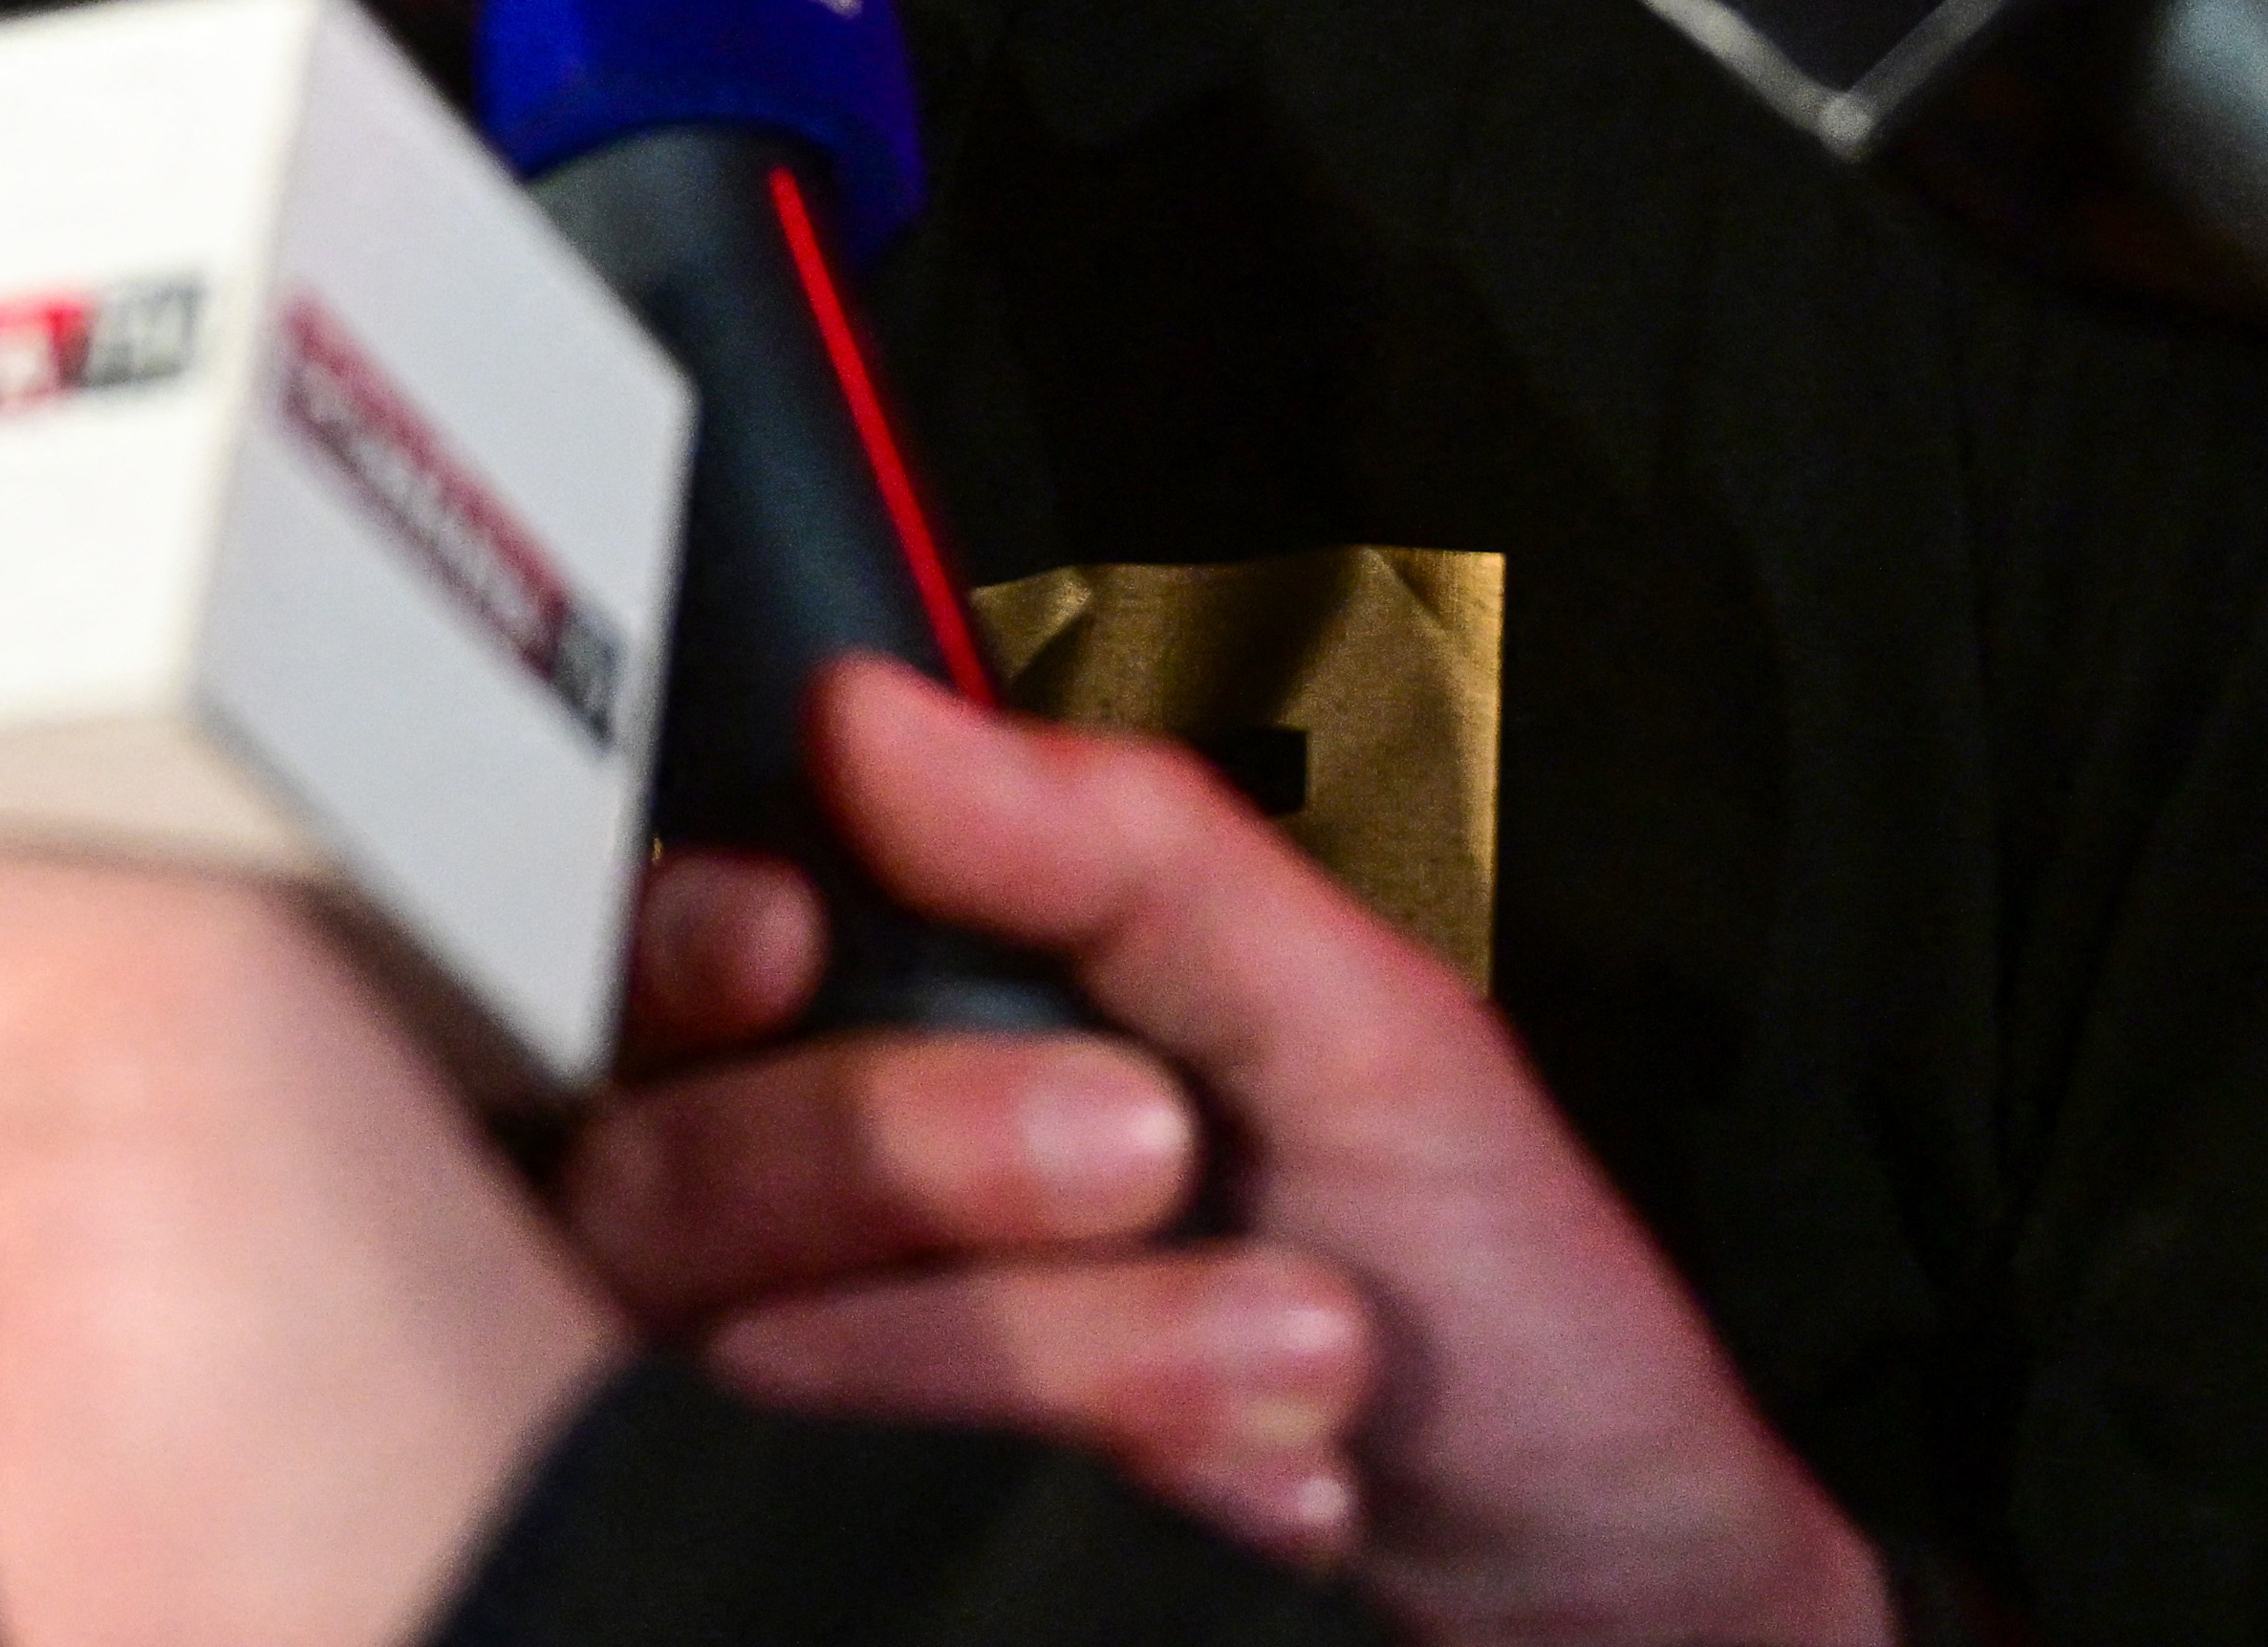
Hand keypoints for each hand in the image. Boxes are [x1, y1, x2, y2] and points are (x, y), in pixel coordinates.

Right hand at [570, 665, 1885, 1646]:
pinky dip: (1114, 1461)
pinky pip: (869, 1490)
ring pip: (771, 1340)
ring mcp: (865, 1372)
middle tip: (1147, 1140)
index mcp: (938, 1006)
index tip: (781, 935)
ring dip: (1078, 1344)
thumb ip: (1116, 848)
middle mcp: (854, 1187)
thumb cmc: (1491, 1301)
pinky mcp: (900, 1512)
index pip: (680, 947)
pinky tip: (1260, 1475)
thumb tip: (868, 709)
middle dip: (902, 1147)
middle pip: (674, 1156)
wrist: (1593, 1580)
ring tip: (1308, 1341)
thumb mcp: (1355, 1024)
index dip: (678, 938)